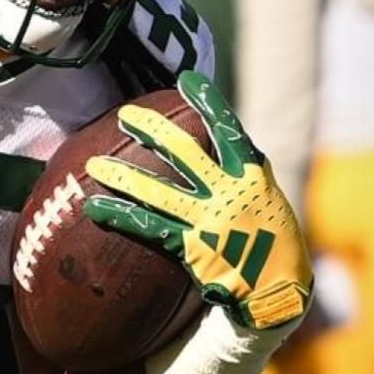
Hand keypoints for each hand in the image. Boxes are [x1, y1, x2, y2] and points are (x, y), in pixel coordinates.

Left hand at [81, 70, 311, 331]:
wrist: (280, 292)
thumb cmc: (274, 245)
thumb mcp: (269, 200)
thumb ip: (242, 175)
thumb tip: (220, 146)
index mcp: (253, 177)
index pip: (229, 131)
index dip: (208, 104)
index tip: (187, 81)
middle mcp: (230, 193)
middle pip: (184, 152)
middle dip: (152, 130)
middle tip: (126, 116)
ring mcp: (209, 220)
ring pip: (157, 191)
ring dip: (122, 175)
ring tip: (93, 164)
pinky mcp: (193, 248)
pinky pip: (148, 227)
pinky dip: (120, 216)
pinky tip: (94, 209)